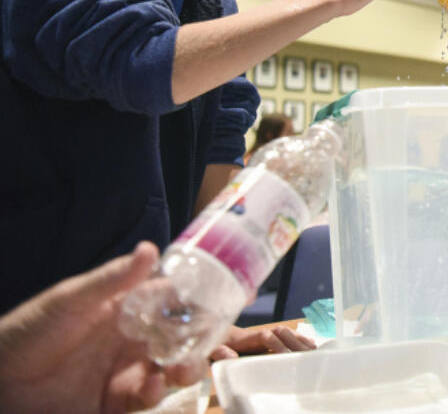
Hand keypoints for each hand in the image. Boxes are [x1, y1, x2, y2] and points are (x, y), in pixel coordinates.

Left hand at [0, 241, 203, 413]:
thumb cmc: (28, 332)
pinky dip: (155, 393)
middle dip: (200, 340)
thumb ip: (112, 280)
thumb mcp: (69, 300)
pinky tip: (151, 386)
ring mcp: (123, 373)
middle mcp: (130, 340)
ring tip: (183, 368)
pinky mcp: (114, 404)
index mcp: (124, 310)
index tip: (220, 301)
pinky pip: (146, 399)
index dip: (198, 302)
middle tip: (211, 342)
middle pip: (180, 338)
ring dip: (185, 368)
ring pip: (171, 369)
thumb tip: (151, 249)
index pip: (171, 302)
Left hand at [209, 324, 314, 360]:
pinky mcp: (265, 340)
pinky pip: (285, 337)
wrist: (210, 332)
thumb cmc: (211, 344)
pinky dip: (298, 340)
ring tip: (314, 350)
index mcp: (245, 337)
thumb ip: (219, 351)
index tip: (285, 356)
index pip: (266, 336)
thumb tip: (232, 355)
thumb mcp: (210, 348)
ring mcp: (263, 335)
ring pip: (285, 333)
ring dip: (300, 340)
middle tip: (308, 355)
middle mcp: (258, 333)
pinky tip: (310, 345)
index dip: (276, 345)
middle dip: (296, 342)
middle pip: (281, 332)